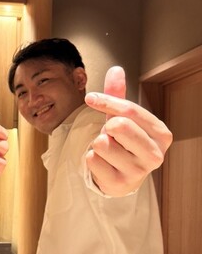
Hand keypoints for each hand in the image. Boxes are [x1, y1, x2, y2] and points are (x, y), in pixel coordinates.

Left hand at [84, 66, 172, 195]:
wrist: (122, 177)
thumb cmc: (125, 144)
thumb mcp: (124, 119)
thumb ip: (118, 96)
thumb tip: (116, 69)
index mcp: (162, 134)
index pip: (130, 111)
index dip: (107, 101)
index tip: (90, 98)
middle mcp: (155, 155)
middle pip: (118, 126)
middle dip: (106, 128)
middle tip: (111, 136)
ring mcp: (138, 172)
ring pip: (102, 143)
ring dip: (98, 144)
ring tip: (108, 151)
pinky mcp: (119, 184)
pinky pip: (92, 160)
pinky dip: (91, 159)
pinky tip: (103, 163)